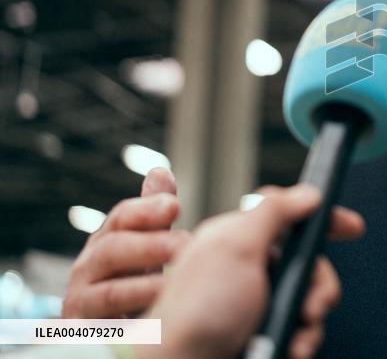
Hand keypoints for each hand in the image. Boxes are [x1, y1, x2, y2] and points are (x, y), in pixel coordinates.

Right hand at [62, 168, 188, 317]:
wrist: (117, 332)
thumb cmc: (136, 282)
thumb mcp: (149, 246)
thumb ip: (153, 213)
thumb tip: (160, 171)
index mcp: (108, 241)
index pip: (121, 218)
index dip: (146, 210)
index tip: (174, 206)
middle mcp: (89, 269)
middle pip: (113, 250)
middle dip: (149, 245)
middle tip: (186, 245)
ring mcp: (82, 302)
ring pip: (109, 292)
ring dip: (144, 287)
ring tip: (175, 285)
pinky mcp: (84, 334)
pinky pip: (105, 329)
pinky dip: (129, 324)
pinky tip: (156, 319)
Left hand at [139, 184, 364, 358]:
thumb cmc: (196, 313)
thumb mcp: (235, 247)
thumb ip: (273, 212)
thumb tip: (307, 193)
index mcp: (239, 239)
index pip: (291, 217)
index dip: (324, 219)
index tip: (351, 227)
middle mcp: (248, 269)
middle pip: (309, 262)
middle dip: (320, 284)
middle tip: (313, 305)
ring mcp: (255, 304)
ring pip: (308, 298)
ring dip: (312, 319)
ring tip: (296, 336)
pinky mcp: (261, 332)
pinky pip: (299, 329)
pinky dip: (301, 340)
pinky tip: (289, 348)